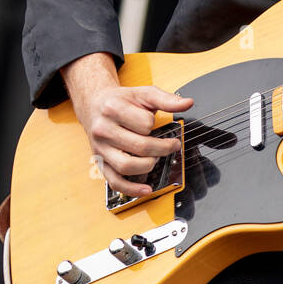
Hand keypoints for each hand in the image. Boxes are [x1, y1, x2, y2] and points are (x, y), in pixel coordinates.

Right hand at [62, 53, 193, 197]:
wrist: (94, 105)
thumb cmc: (120, 101)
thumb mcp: (143, 94)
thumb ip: (166, 99)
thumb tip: (188, 103)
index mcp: (113, 109)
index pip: (145, 124)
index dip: (155, 124)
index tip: (158, 123)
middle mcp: (104, 130)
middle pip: (140, 147)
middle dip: (162, 148)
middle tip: (172, 145)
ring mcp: (100, 148)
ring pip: (127, 166)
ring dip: (148, 165)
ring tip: (156, 158)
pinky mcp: (100, 163)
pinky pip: (114, 182)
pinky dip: (131, 189)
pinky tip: (146, 189)